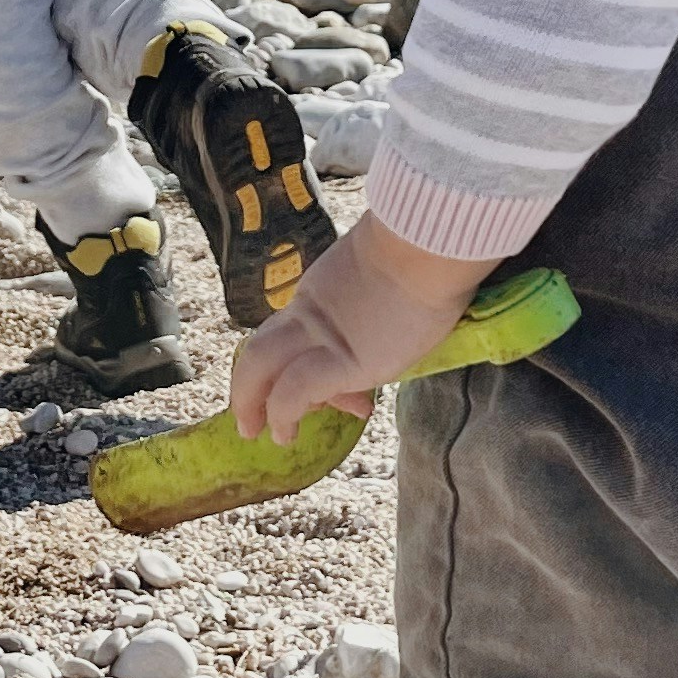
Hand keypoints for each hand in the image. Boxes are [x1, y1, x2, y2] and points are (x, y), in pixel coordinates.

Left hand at [228, 214, 496, 450]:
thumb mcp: (392, 270)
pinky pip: (294, 391)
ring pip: (259, 365)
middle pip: (259, 347)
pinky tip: (284, 434)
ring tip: (263, 433)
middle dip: (247, 386)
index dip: (300, 366)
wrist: (431, 243)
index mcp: (323, 292)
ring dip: (251, 402)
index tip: (346, 397)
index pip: (294, 335)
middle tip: (248, 418)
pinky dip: (281, 415)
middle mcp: (312, 313)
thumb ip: (384, 293)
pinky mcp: (341, 361)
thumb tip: (409, 303)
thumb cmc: (428, 250)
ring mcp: (322, 336)